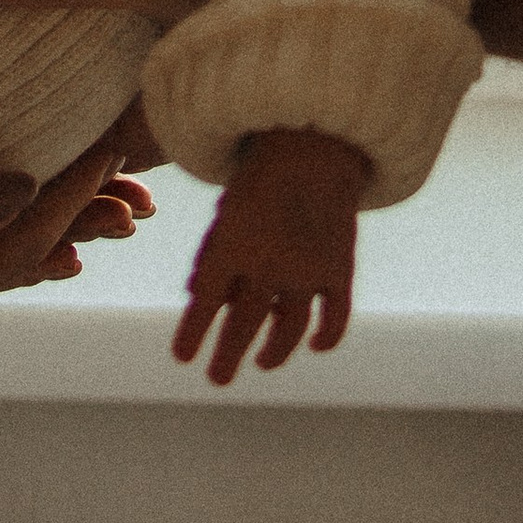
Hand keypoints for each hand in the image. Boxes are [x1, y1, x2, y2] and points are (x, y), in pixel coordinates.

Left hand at [170, 126, 369, 385]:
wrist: (316, 142)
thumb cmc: (262, 175)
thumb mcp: (227, 210)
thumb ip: (212, 254)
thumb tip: (197, 298)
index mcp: (233, 243)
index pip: (205, 303)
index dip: (192, 333)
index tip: (182, 358)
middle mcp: (269, 262)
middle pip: (244, 325)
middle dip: (227, 357)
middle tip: (217, 380)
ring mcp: (308, 269)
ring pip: (288, 330)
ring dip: (273, 353)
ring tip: (262, 363)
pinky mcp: (340, 269)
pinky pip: (334, 318)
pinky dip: (326, 337)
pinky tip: (314, 347)